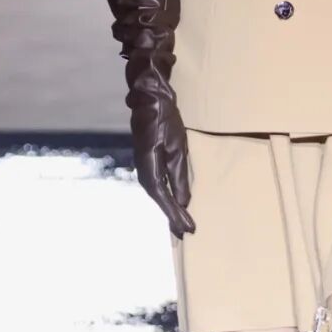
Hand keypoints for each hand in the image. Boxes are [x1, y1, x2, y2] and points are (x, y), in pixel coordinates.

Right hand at [131, 105, 194, 237]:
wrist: (149, 100)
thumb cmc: (165, 120)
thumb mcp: (177, 147)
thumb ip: (179, 175)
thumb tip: (184, 202)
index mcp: (149, 166)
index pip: (163, 197)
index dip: (175, 214)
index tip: (188, 228)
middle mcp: (143, 169)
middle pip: (158, 198)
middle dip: (172, 216)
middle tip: (186, 232)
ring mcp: (143, 166)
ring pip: (157, 193)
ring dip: (169, 209)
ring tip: (181, 224)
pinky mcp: (147, 162)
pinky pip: (156, 185)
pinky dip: (166, 197)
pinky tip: (174, 203)